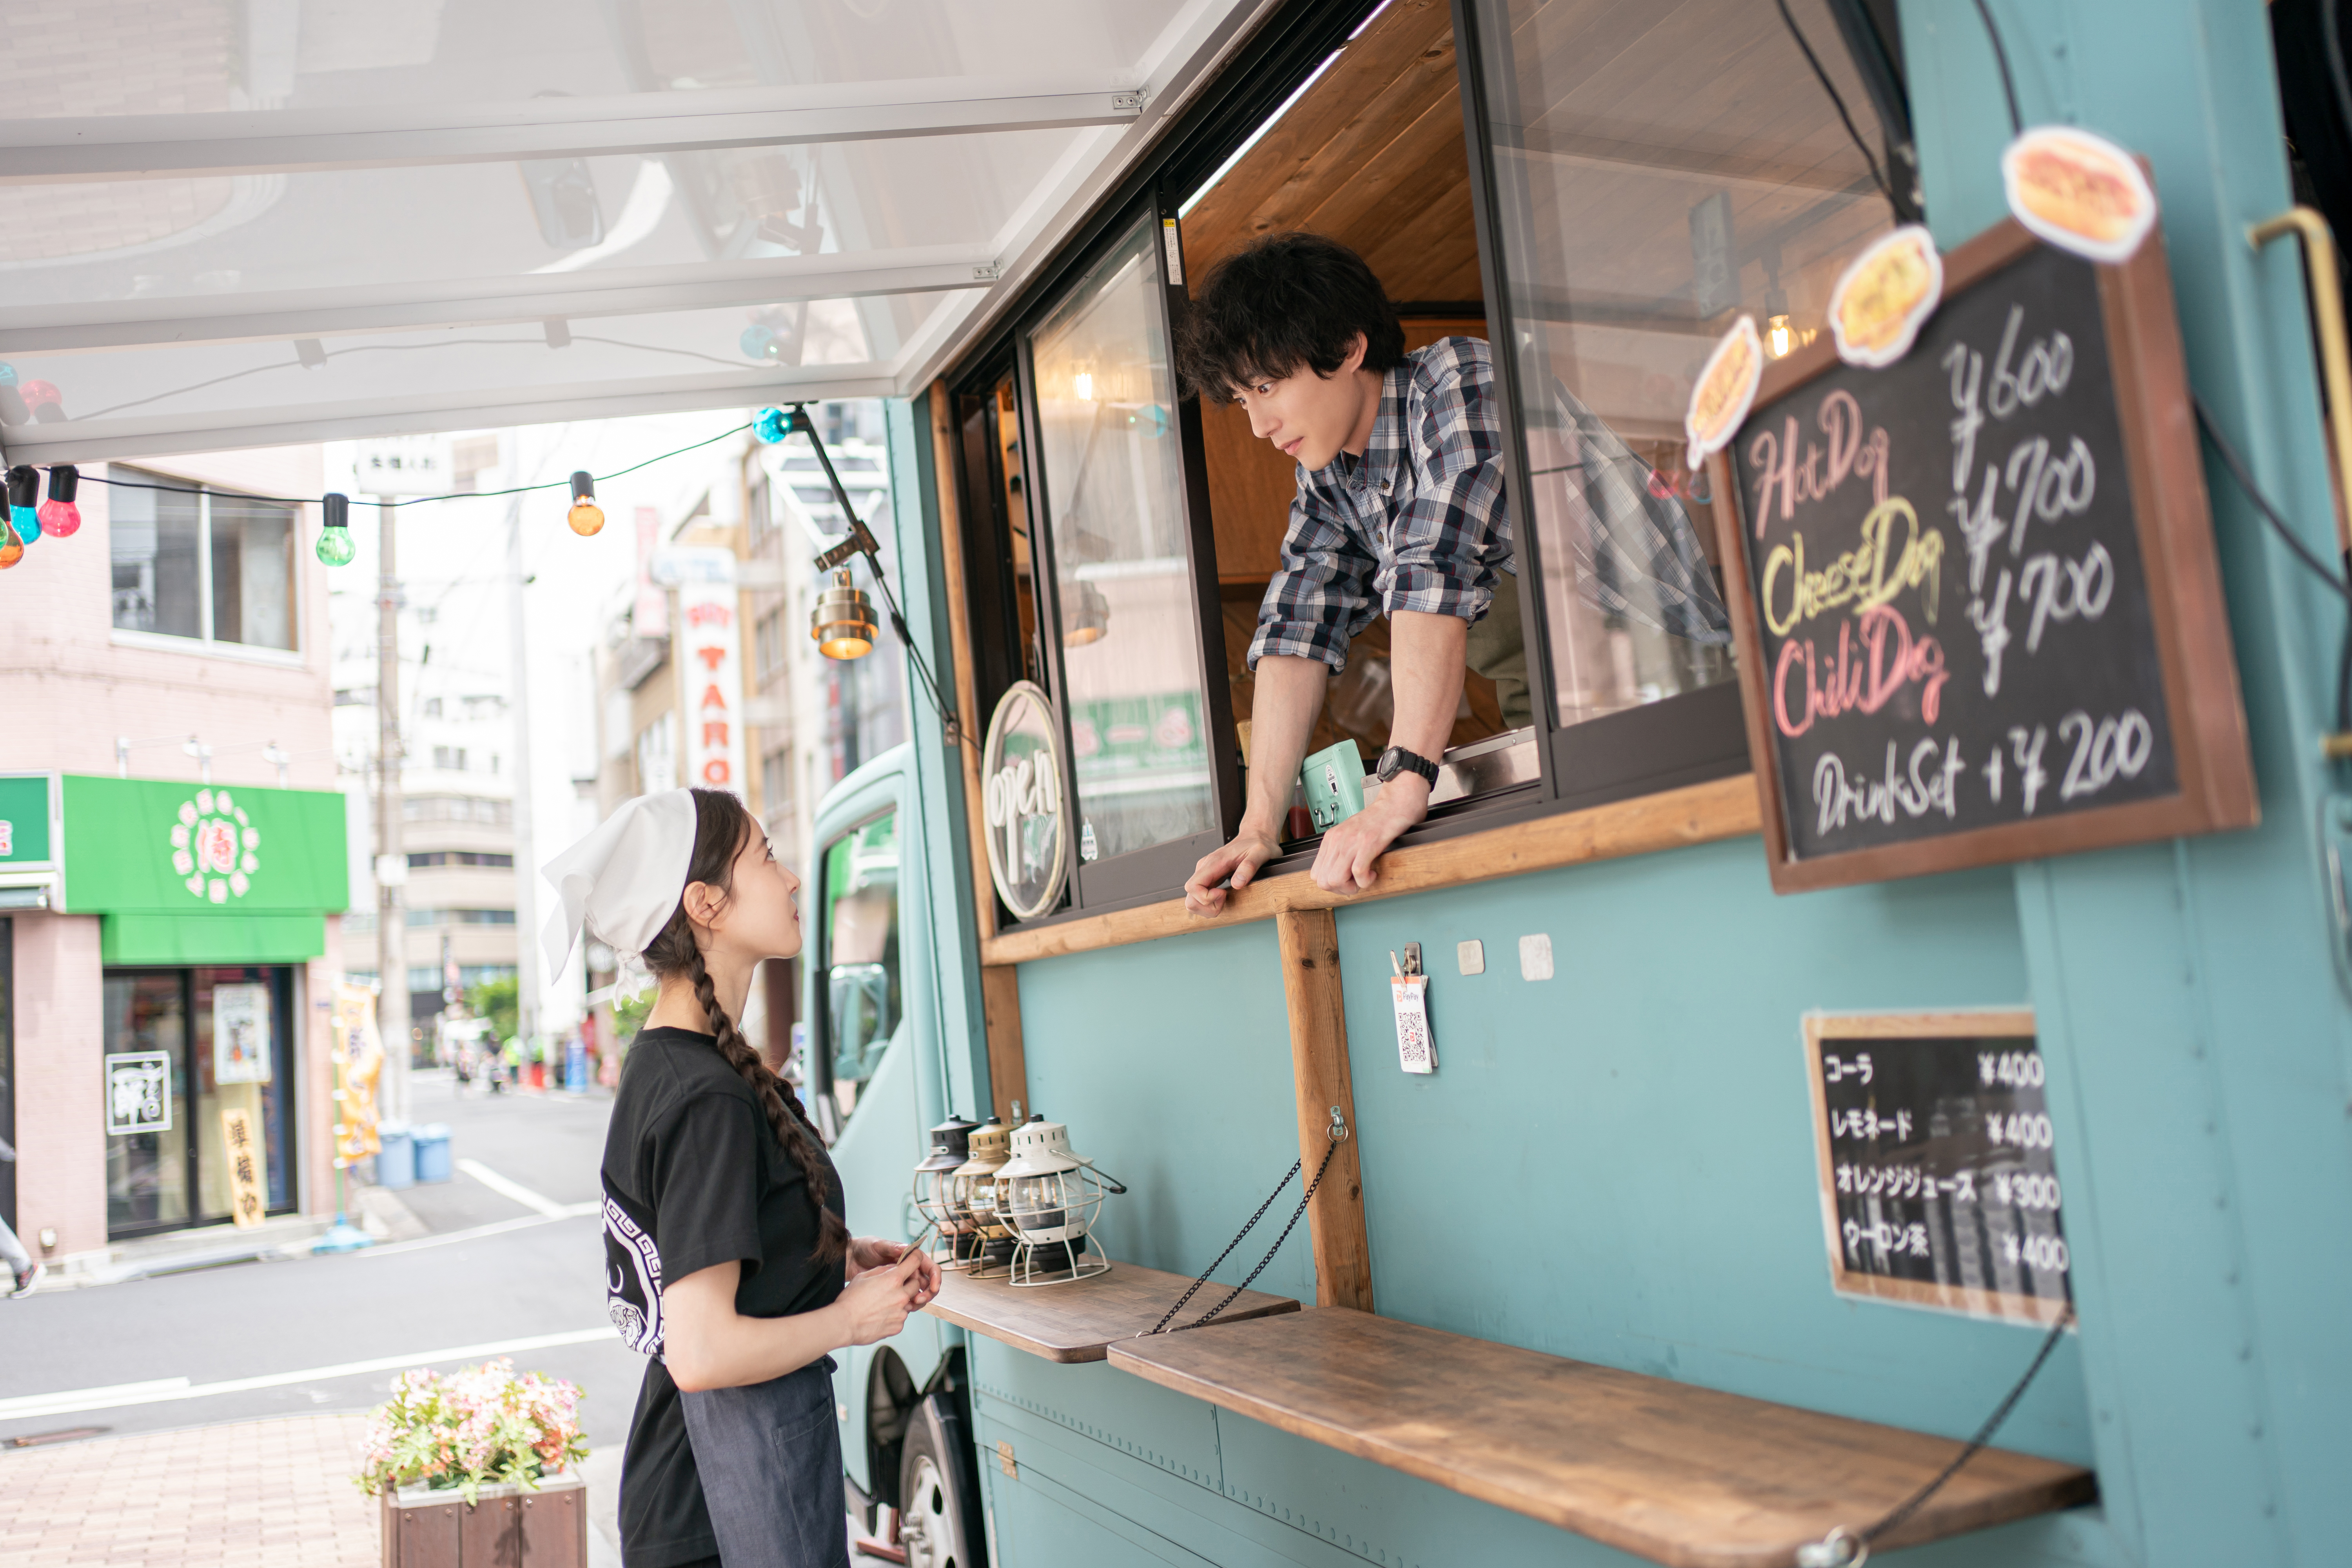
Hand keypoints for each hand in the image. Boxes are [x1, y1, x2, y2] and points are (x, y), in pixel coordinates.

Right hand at [831, 1251, 924, 1346]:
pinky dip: (894, 1315)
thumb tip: (894, 1268)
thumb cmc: (850, 1300)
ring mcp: (901, 1312)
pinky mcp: (898, 1326)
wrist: (844, 1324)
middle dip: (909, 1283)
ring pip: (909, 1302)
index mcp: (893, 1280)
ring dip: (901, 1300)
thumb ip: (883, 1270)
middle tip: (894, 1286)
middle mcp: (901, 1295)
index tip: (914, 1260)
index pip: (914, 1262)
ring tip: (882, 1304)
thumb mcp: (864, 1276)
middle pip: (916, 1284)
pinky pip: (901, 1317)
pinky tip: (880, 1315)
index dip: (915, 1259)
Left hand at [850, 1237, 942, 1305]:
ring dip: (919, 1301)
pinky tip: (902, 1308)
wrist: (849, 1261)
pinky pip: (906, 1300)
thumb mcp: (876, 1245)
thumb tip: (906, 1248)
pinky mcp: (893, 1292)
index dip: (935, 1277)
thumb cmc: (863, 1249)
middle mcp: (907, 1269)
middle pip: (927, 1282)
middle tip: (920, 1299)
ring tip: (912, 1305)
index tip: (933, 1287)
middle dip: (928, 1292)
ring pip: (918, 1293)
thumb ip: (891, 1247)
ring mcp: (901, 1282)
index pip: (929, 1266)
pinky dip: (908, 1305)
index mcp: (908, 1257)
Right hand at [1184, 824, 1282, 916]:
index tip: (1223, 894)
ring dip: (1208, 908)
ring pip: (1192, 901)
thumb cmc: (1256, 844)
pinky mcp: (1208, 879)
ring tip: (1225, 898)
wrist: (1254, 837)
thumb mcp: (1259, 853)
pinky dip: (1209, 905)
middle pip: (1190, 898)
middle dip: (1208, 907)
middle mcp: (1204, 869)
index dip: (1205, 898)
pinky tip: (1223, 897)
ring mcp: (1204, 874)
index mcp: (1213, 862)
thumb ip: (1248, 867)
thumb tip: (1237, 884)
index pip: (1192, 886)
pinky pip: (1199, 898)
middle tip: (1226, 899)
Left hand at [1310, 778, 1428, 894]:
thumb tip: (1337, 875)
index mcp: (1330, 839)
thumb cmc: (1376, 821)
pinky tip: (1373, 873)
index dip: (1331, 884)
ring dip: (1352, 887)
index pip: (1316, 874)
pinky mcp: (1368, 843)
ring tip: (1364, 878)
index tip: (1346, 880)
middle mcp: (1337, 840)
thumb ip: (1340, 851)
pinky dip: (1366, 880)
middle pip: (1324, 881)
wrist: (1394, 804)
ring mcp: (1351, 842)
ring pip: (1336, 880)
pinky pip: (1358, 873)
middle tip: (1355, 883)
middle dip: (1340, 889)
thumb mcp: (1349, 834)